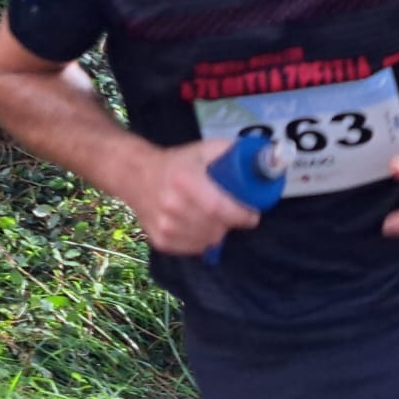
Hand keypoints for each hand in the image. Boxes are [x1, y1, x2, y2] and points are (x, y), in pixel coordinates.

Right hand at [127, 138, 261, 255]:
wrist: (136, 175)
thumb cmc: (178, 162)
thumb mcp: (204, 149)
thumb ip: (231, 152)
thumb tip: (262, 158)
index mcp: (185, 181)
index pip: (219, 207)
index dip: (241, 215)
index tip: (253, 214)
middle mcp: (172, 206)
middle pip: (215, 227)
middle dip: (232, 223)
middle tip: (236, 215)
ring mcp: (164, 226)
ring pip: (207, 241)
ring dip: (218, 232)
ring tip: (218, 219)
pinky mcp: (160, 241)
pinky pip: (193, 249)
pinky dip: (203, 241)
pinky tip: (202, 227)